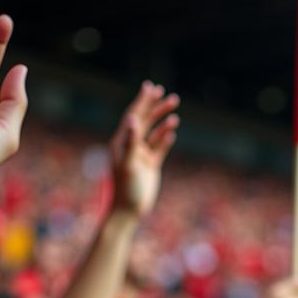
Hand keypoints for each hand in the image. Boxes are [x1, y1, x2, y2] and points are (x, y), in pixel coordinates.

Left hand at [109, 81, 179, 219]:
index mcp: (122, 142)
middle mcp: (131, 146)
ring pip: (154, 134)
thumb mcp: (129, 163)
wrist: (129, 210)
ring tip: (175, 112)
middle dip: (156, 108)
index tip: (151, 87)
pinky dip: (165, 139)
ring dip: (164, 122)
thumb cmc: (126, 188)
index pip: (133, 116)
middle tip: (169, 95)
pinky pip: (159, 148)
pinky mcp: (150, 165)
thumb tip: (133, 119)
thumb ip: (131, 141)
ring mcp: (141, 155)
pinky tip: (172, 131)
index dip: (142, 101)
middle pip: (145, 122)